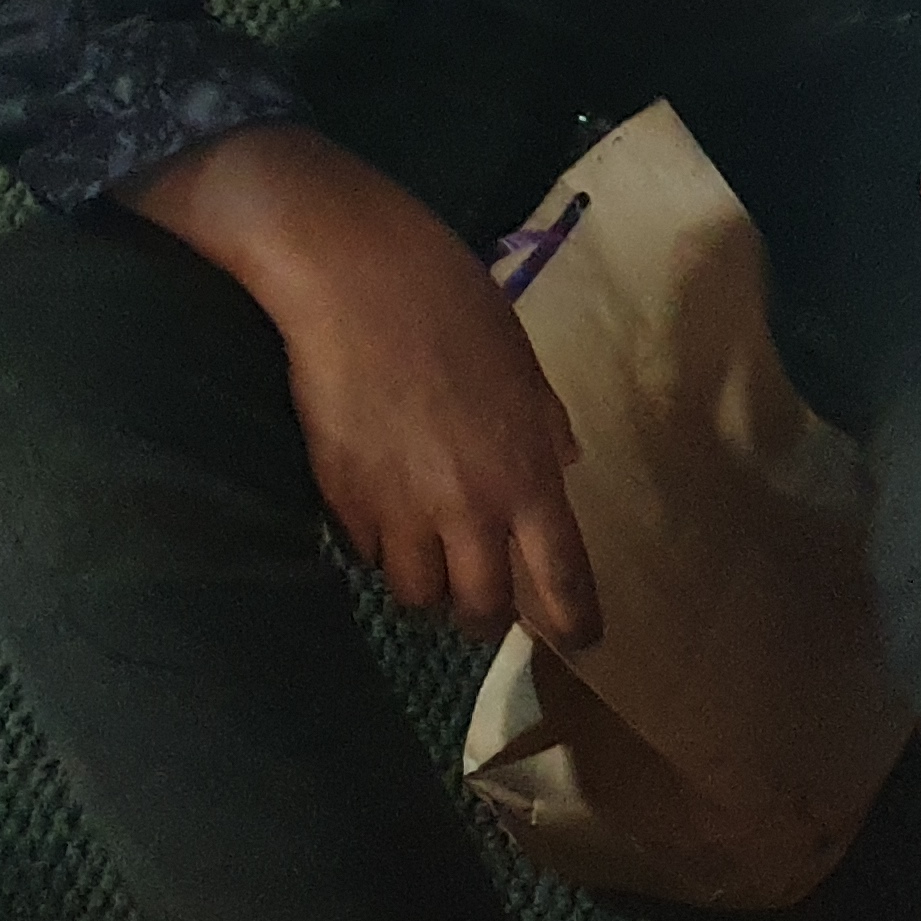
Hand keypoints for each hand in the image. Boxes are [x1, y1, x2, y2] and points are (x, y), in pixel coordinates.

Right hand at [123, 125, 599, 646]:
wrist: (353, 278)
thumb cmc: (452, 305)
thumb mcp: (522, 366)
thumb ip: (544, 427)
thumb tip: (562, 465)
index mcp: (529, 475)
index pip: (562, 579)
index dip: (573, 622)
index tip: (579, 642)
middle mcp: (470, 509)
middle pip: (481, 611)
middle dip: (484, 617)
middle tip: (480, 606)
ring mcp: (400, 510)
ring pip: (416, 595)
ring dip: (424, 586)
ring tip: (424, 560)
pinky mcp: (341, 499)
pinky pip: (364, 552)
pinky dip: (374, 544)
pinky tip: (377, 512)